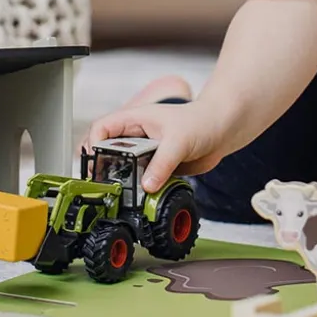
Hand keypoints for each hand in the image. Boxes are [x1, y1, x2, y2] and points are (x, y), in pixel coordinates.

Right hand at [80, 77, 226, 191]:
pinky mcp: (155, 166)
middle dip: (103, 167)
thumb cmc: (200, 122)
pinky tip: (142, 196)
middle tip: (103, 184)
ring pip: (123, 167)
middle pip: (107, 150)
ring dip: (121, 180)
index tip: (96, 162)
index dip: (94, 144)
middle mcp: (135, 136)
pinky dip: (139, 189)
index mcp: (134, 119)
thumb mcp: (179, 141)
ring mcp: (145, 152)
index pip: (102, 128)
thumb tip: (146, 186)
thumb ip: (162, 164)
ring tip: (121, 193)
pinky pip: (141, 179)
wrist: (222, 131)